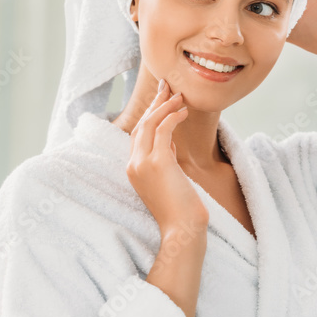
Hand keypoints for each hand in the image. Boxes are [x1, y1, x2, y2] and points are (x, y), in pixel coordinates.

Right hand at [125, 78, 208, 236]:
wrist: (182, 230)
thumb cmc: (180, 210)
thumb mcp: (169, 179)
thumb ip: (165, 159)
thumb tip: (171, 142)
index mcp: (133, 169)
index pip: (137, 134)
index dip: (149, 114)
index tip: (161, 99)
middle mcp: (133, 164)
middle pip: (141, 124)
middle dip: (155, 103)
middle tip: (167, 86)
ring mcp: (143, 163)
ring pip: (149, 123)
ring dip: (164, 106)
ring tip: (179, 95)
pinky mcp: (158, 162)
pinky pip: (163, 130)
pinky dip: (173, 116)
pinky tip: (183, 111)